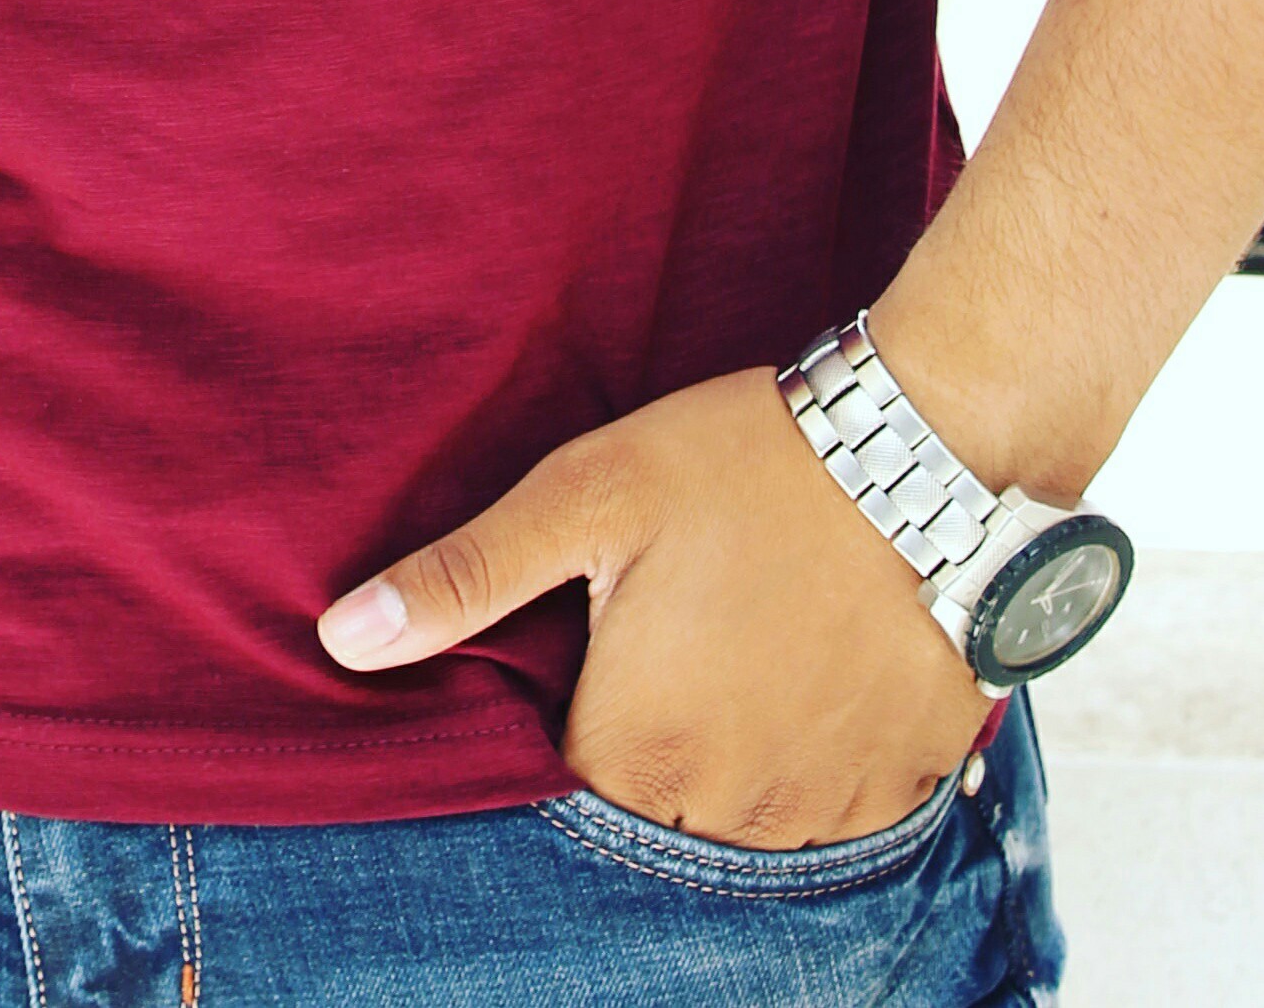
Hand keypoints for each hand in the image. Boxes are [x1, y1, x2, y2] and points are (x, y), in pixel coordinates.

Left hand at [317, 367, 987, 846]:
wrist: (921, 449)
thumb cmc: (738, 464)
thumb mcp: (582, 497)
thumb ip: (462, 579)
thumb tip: (343, 640)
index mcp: (639, 756)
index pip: (561, 789)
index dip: (560, 719)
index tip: (583, 655)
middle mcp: (731, 815)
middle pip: (653, 809)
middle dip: (645, 737)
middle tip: (670, 632)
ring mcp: (827, 810)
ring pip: (743, 813)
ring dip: (729, 750)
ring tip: (738, 640)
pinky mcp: (903, 784)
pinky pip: (833, 800)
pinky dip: (812, 748)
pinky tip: (807, 663)